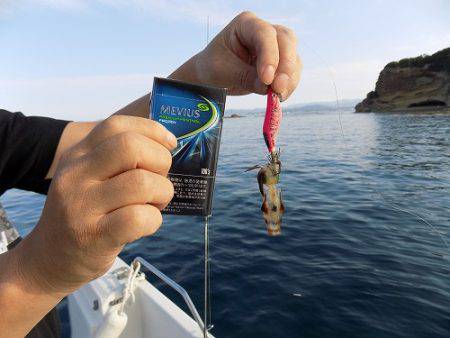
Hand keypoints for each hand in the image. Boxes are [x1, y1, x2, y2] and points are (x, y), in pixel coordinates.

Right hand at [15, 116, 176, 295]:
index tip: (169, 143)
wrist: (48, 260)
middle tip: (159, 180)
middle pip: (132, 147)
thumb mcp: (88, 178)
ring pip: (142, 183)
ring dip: (162, 193)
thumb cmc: (83, 215)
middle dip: (161, 161)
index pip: (117, 125)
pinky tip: (146, 224)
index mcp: (77, 155)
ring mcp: (82, 205)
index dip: (151, 130)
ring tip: (153, 205)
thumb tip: (166, 145)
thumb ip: (117, 159)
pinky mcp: (93, 236)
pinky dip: (154, 220)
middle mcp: (76, 175)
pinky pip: (139, 217)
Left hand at [170, 11, 301, 100]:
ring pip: (293, 57)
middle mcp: (264, 31)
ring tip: (277, 96)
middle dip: (285, 66)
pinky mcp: (280, 64)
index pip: (264, 34)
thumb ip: (245, 77)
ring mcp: (275, 46)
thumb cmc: (213, 67)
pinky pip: (292, 72)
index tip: (266, 79)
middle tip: (277, 88)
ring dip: (289, 79)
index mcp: (246, 24)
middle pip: (286, 40)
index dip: (269, 55)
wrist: (213, 77)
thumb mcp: (223, 71)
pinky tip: (279, 97)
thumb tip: (268, 87)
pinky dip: (289, 86)